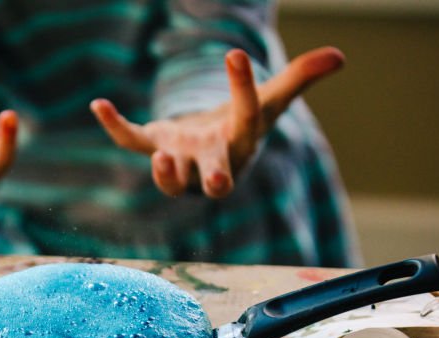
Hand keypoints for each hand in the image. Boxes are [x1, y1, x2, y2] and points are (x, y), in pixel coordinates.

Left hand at [90, 46, 343, 198]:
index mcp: (240, 145)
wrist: (212, 150)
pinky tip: (99, 104)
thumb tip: (339, 55)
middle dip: (215, 180)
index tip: (236, 54)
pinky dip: (116, 125)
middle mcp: (210, 163)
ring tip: (162, 154)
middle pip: (214, 180)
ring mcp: (180, 162)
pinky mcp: (154, 148)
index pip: (246, 119)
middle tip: (217, 181)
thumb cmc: (244, 125)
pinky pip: (133, 142)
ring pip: (172, 180)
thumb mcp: (271, 100)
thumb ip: (299, 78)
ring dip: (166, 173)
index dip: (243, 88)